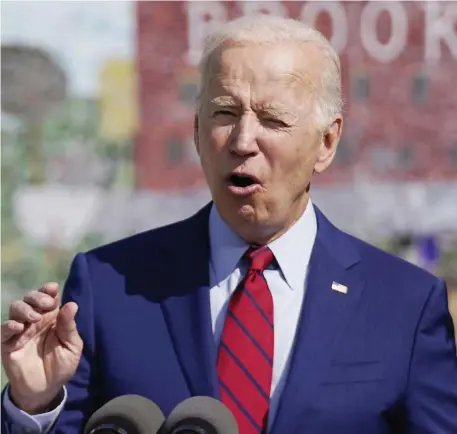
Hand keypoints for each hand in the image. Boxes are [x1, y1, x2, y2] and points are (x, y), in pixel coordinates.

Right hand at [1, 282, 82, 413]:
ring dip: (24, 309)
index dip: (48, 290)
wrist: (45, 389)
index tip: (52, 289)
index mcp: (52, 317)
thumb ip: (69, 326)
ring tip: (35, 318)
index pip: (49, 297)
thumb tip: (72, 304)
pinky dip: (9, 325)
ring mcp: (20, 331)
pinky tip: (19, 328)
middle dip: (36, 296)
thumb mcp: (71, 346)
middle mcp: (36, 320)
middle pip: (30, 298)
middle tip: (46, 304)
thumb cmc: (61, 365)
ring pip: (16, 308)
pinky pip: (4, 329)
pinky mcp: (7, 344)